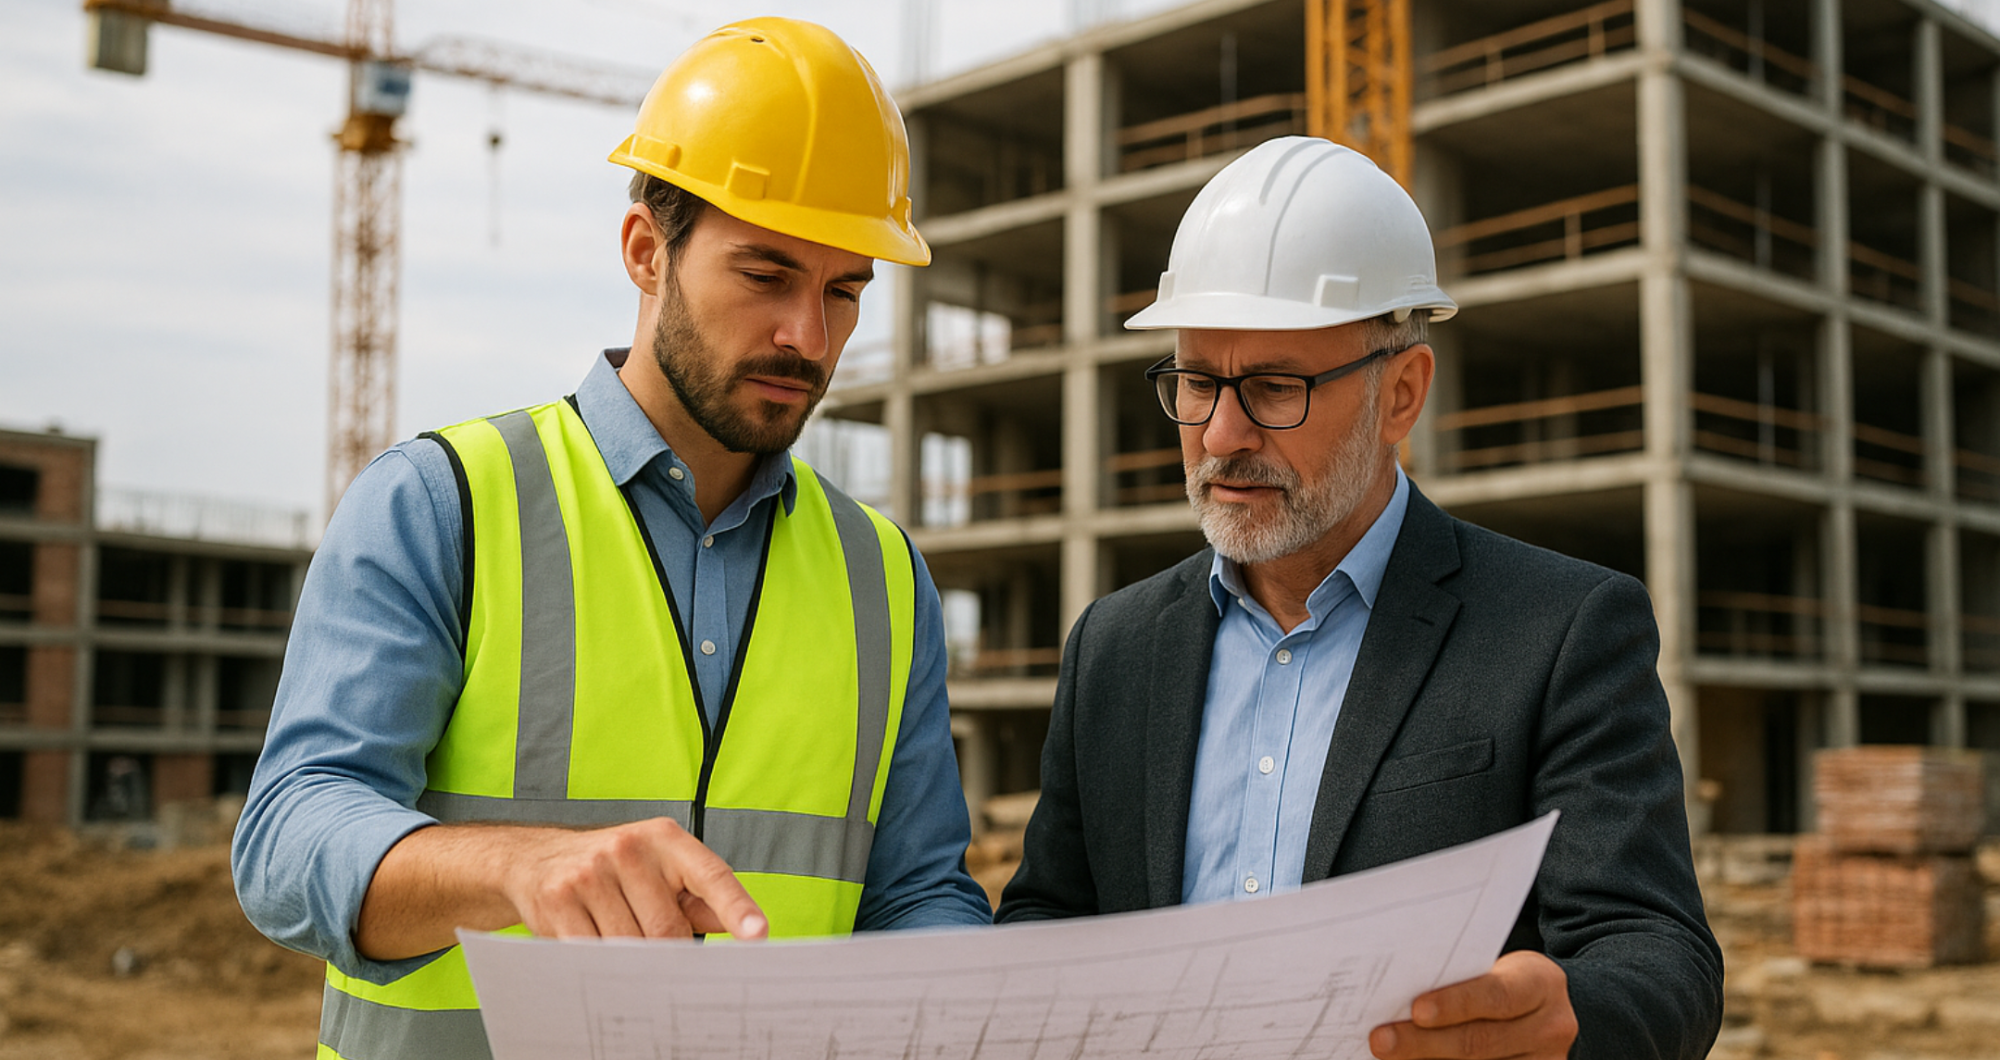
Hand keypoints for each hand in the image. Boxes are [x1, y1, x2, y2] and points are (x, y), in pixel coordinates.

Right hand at [501, 817, 767, 940]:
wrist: (536, 858)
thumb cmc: (613, 869)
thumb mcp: (660, 869)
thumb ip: (698, 897)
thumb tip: (737, 925)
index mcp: (666, 839)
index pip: (712, 875)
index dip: (737, 907)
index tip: (757, 934)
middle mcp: (629, 849)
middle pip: (668, 929)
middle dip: (668, 948)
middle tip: (657, 946)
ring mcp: (591, 873)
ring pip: (631, 946)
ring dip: (631, 955)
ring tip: (618, 934)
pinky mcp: (560, 899)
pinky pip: (594, 952)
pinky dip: (601, 960)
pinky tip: (595, 941)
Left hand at [1368, 950, 1576, 1059]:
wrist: (1551, 1009)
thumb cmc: (1507, 982)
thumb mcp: (1497, 970)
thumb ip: (1460, 982)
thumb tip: (1397, 1000)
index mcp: (1541, 985)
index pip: (1497, 995)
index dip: (1455, 1004)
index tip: (1416, 1010)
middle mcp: (1550, 1028)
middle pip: (1480, 1041)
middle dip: (1424, 1042)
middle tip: (1381, 1040)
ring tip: (1390, 1056)